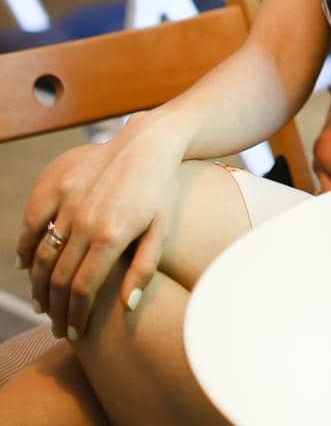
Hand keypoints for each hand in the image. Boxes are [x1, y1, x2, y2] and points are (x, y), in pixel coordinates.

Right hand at [16, 120, 185, 340]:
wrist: (149, 142)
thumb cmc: (160, 190)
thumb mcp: (161, 230)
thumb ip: (144, 270)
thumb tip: (128, 308)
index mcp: (112, 236)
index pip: (83, 289)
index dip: (76, 316)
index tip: (75, 333)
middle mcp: (86, 220)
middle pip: (59, 278)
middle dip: (56, 309)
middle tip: (58, 327)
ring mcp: (69, 201)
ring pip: (42, 255)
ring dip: (38, 285)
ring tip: (43, 305)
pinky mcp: (59, 185)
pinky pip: (32, 222)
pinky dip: (24, 247)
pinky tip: (24, 267)